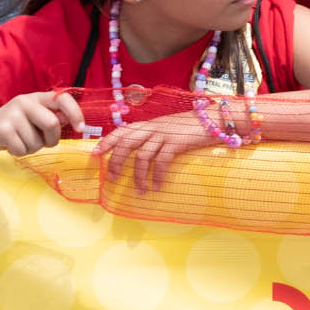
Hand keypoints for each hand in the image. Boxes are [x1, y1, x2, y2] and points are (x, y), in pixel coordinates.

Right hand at [0, 91, 83, 156]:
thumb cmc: (14, 127)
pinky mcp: (2, 129)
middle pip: (52, 124)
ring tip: (20, 142)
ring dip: (32, 148)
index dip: (75, 113)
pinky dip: (19, 153)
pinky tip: (10, 145)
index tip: (80, 128)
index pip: (63, 99)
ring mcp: (12, 114)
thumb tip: (71, 121)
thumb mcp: (34, 119)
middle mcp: (25, 102)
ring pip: (37, 142)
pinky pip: (22, 149)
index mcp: (37, 98)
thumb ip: (52, 118)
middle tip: (43, 143)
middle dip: (52, 140)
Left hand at [99, 112, 213, 192]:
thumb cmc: (192, 125)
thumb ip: (154, 135)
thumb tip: (140, 149)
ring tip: (139, 190)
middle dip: (116, 162)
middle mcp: (153, 127)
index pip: (122, 130)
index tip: (94, 154)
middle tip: (112, 178)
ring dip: (138, 176)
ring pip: (142, 156)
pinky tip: (158, 186)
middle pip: (126, 144)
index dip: (106, 141)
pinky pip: (161, 162)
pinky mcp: (176, 143)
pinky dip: (158, 176)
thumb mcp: (168, 127)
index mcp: (149, 124)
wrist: (215, 118)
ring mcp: (164, 134)